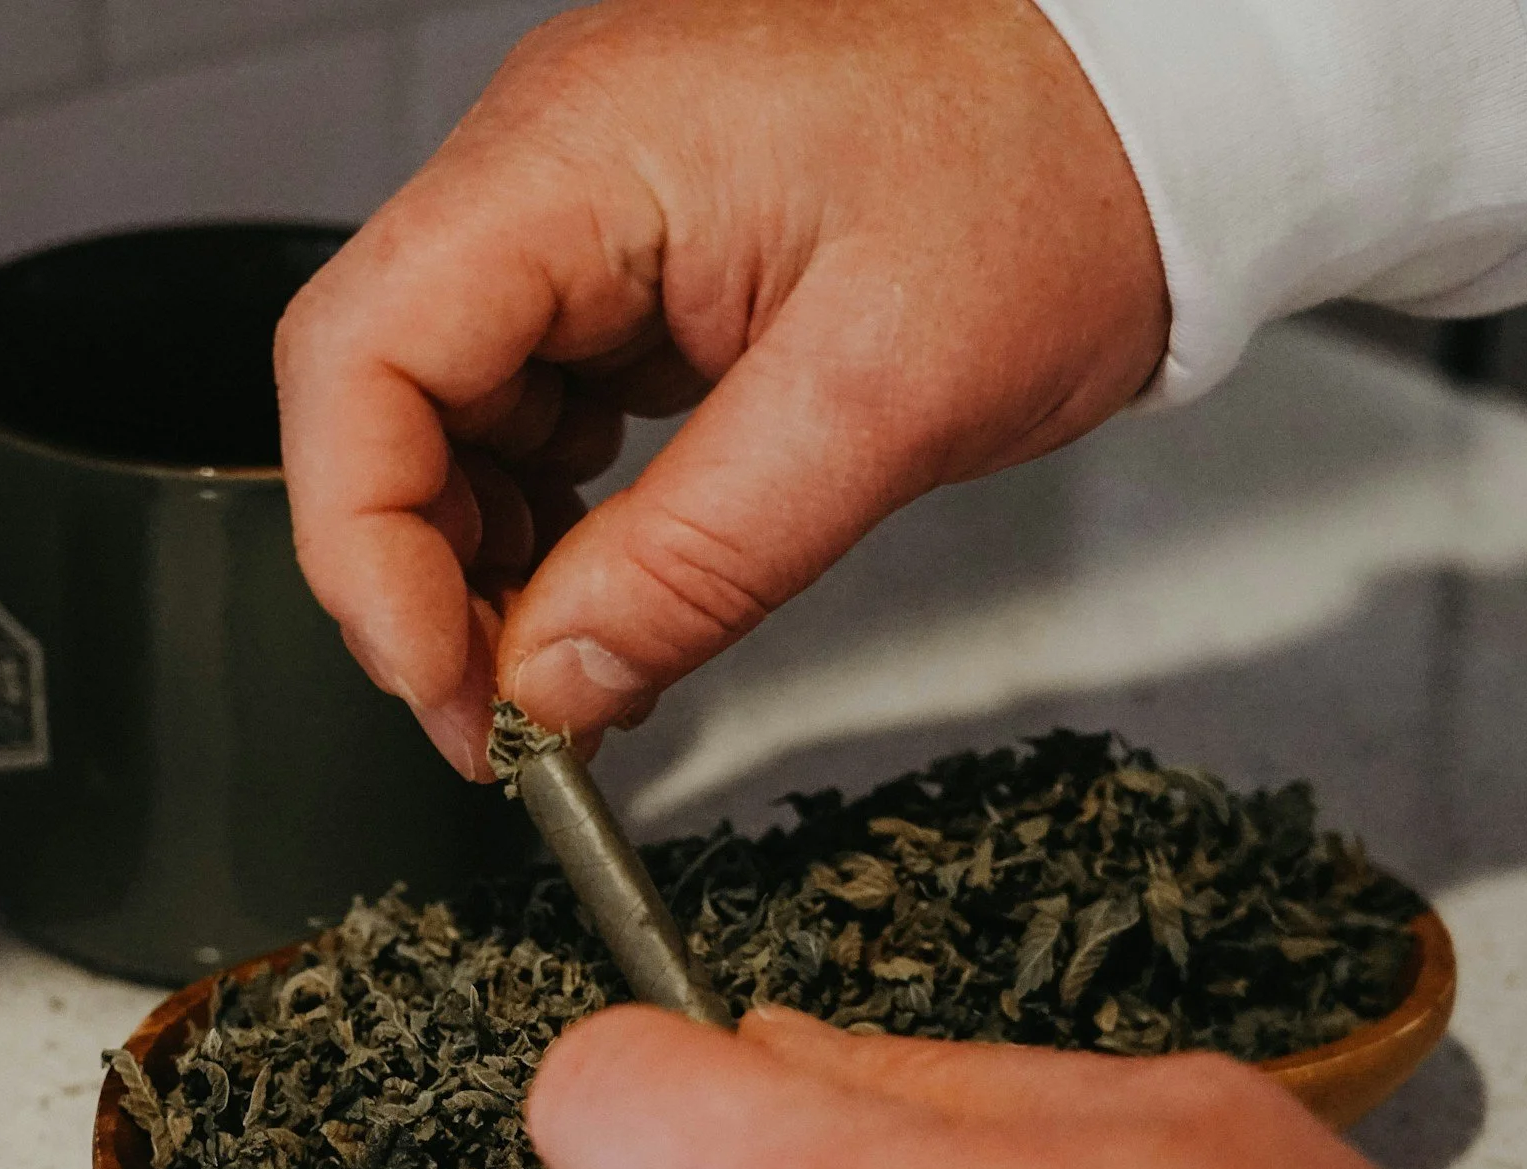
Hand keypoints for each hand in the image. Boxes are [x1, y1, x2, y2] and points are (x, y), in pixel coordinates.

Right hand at [275, 0, 1167, 777]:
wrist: (1166, 101)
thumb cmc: (1061, 170)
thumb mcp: (884, 401)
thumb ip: (694, 565)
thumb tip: (551, 688)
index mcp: (578, 149)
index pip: (360, 359)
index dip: (362, 549)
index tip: (441, 684)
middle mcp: (548, 153)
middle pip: (373, 388)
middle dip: (411, 572)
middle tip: (496, 710)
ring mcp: (580, 195)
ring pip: (437, 402)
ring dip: (472, 550)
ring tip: (559, 658)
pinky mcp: (625, 244)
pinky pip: (522, 389)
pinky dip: (538, 506)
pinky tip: (594, 575)